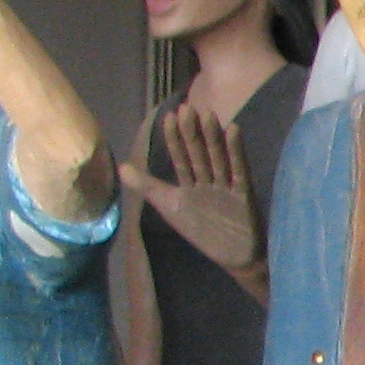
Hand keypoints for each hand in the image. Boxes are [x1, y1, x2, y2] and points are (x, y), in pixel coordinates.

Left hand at [118, 103, 258, 269]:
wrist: (235, 256)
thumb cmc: (204, 232)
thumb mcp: (171, 208)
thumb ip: (148, 187)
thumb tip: (122, 166)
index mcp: (190, 183)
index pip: (180, 157)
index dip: (174, 138)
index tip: (169, 115)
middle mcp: (208, 180)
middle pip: (198, 153)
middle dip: (192, 132)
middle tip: (186, 108)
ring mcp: (226, 185)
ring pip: (217, 158)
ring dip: (213, 138)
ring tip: (208, 115)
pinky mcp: (243, 193)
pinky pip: (239, 170)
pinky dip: (236, 152)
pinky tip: (233, 130)